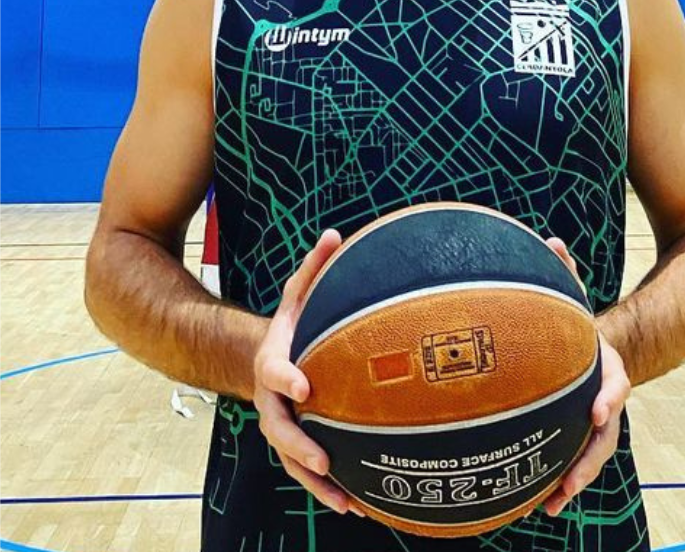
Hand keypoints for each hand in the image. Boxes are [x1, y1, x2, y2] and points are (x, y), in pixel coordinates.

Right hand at [252, 230, 357, 515]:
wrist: (269, 358)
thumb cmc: (295, 324)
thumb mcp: (299, 294)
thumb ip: (314, 268)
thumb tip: (335, 235)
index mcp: (272, 362)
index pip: (273, 371)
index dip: (286, 378)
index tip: (305, 385)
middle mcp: (272, 400)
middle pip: (278, 429)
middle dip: (299, 446)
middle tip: (323, 460)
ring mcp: (282, 426)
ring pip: (292, 461)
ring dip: (317, 483)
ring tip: (346, 501)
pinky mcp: (298, 444)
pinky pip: (310, 472)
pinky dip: (330, 491)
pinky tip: (359, 507)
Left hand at [540, 238, 632, 517]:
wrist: (591, 348)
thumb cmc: (574, 324)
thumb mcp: (572, 297)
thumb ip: (564, 272)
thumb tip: (551, 241)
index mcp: (607, 366)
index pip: (615, 383)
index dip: (610, 396)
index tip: (598, 410)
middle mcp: (604, 397)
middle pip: (605, 433)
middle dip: (589, 458)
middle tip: (571, 482)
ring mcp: (592, 419)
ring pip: (590, 454)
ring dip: (574, 479)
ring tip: (552, 503)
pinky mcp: (574, 433)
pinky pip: (570, 460)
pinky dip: (558, 482)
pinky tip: (537, 503)